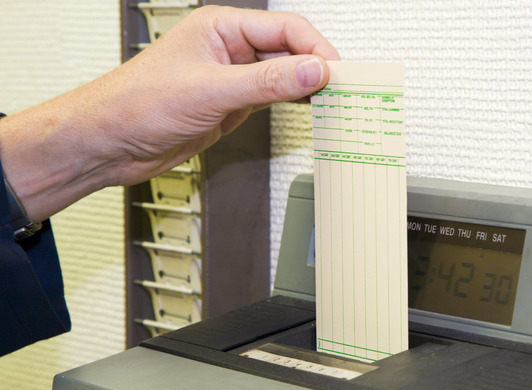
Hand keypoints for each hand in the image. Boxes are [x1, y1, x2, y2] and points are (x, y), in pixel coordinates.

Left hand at [0, 6, 338, 221]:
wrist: (109, 143)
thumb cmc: (137, 103)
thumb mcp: (210, 91)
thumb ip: (267, 81)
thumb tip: (313, 70)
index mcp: (221, 27)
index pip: (285, 28)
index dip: (316, 49)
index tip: (337, 73)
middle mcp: (229, 48)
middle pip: (290, 49)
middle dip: (318, 67)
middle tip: (345, 89)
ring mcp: (232, 77)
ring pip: (284, 74)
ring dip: (308, 86)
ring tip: (334, 100)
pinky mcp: (231, 103)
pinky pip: (273, 97)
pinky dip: (293, 103)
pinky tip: (309, 109)